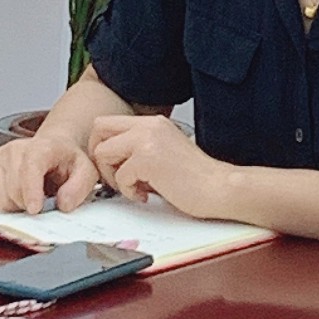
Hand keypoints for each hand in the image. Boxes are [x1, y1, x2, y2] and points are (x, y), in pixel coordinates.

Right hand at [0, 130, 99, 215]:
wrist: (52, 150)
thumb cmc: (67, 162)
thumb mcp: (86, 172)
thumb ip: (79, 187)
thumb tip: (63, 204)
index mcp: (42, 147)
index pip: (30, 168)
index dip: (31, 191)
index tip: (36, 209)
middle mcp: (15, 149)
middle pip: (14, 190)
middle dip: (29, 204)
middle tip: (43, 201)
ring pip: (1, 198)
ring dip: (17, 206)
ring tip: (31, 195)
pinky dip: (5, 203)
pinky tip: (18, 193)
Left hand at [88, 114, 229, 219]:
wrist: (220, 188)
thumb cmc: (196, 179)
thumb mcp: (164, 153)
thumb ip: (139, 150)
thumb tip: (113, 162)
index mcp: (154, 123)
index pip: (109, 123)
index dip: (104, 146)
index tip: (114, 167)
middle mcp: (149, 125)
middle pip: (99, 129)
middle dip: (101, 157)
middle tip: (116, 177)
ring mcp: (147, 140)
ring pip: (103, 152)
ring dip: (113, 176)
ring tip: (135, 187)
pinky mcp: (148, 159)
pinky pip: (119, 176)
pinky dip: (129, 191)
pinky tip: (148, 194)